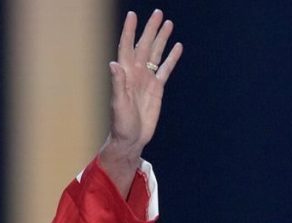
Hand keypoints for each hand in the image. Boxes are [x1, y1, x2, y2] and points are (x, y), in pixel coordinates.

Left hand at [100, 10, 182, 193]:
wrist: (131, 139)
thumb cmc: (121, 124)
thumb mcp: (118, 104)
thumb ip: (117, 84)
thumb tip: (114, 63)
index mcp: (125, 75)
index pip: (127, 47)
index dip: (129, 31)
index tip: (133, 15)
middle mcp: (135, 74)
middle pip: (144, 46)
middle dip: (150, 29)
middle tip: (157, 13)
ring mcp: (146, 80)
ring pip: (155, 54)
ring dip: (161, 39)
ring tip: (168, 23)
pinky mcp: (156, 88)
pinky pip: (165, 69)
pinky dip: (171, 58)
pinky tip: (177, 47)